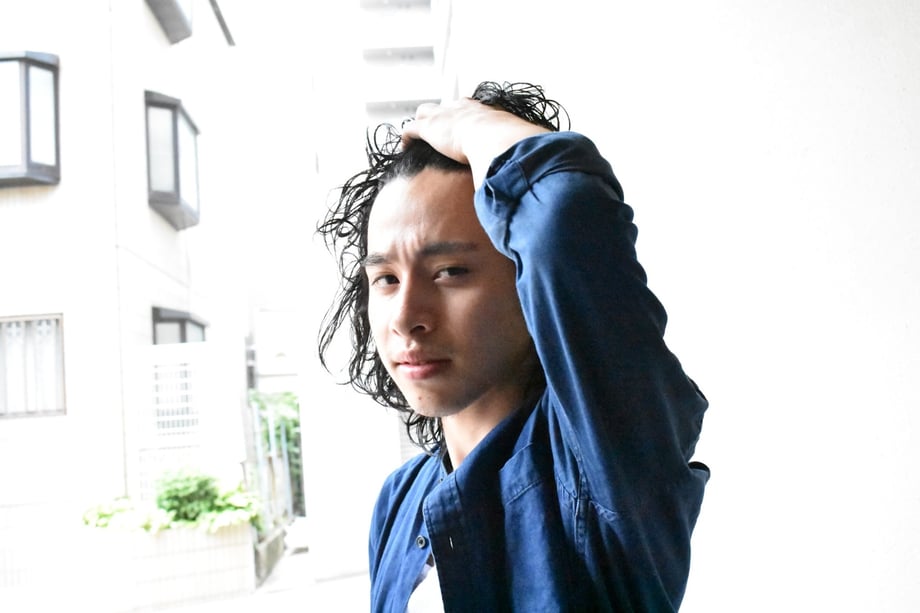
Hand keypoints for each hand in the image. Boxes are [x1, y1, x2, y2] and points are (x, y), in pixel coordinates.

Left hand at [401, 98, 549, 187]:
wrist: (495, 139)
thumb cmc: (513, 145)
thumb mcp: (523, 150)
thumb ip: (530, 162)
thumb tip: (546, 177)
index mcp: (487, 112)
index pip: (473, 108)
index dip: (468, 117)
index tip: (467, 127)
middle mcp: (465, 108)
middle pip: (448, 105)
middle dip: (442, 115)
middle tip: (439, 130)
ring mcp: (446, 115)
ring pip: (426, 111)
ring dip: (423, 123)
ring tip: (419, 138)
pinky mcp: (430, 127)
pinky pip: (411, 130)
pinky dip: (407, 139)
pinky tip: (405, 149)